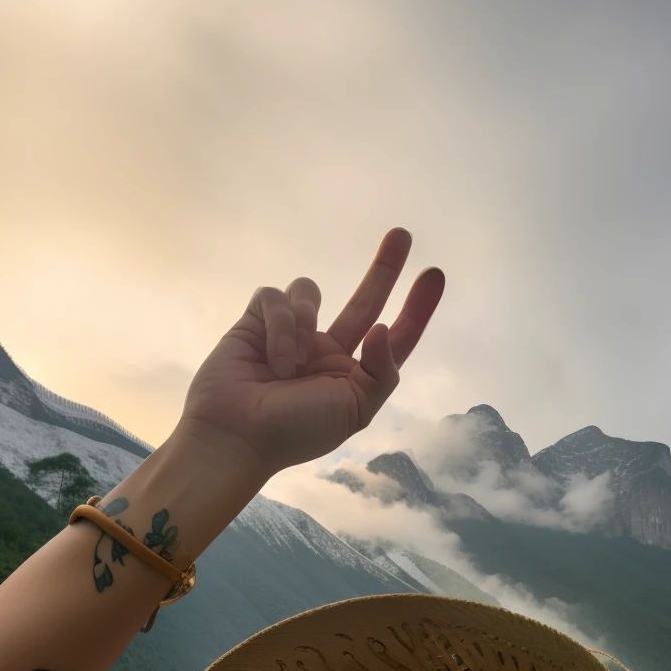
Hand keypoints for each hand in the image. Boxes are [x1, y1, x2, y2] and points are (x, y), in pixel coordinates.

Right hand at [176, 228, 444, 485]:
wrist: (237, 436)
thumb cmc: (296, 430)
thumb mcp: (354, 410)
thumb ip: (381, 371)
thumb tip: (383, 328)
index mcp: (352, 375)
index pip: (392, 336)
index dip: (415, 309)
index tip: (433, 275)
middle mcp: (325, 350)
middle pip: (365, 300)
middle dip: (385, 269)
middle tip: (402, 235)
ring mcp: (290, 333)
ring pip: (310, 291)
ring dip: (303, 320)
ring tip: (289, 364)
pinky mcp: (256, 321)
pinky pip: (275, 296)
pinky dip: (278, 323)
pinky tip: (270, 357)